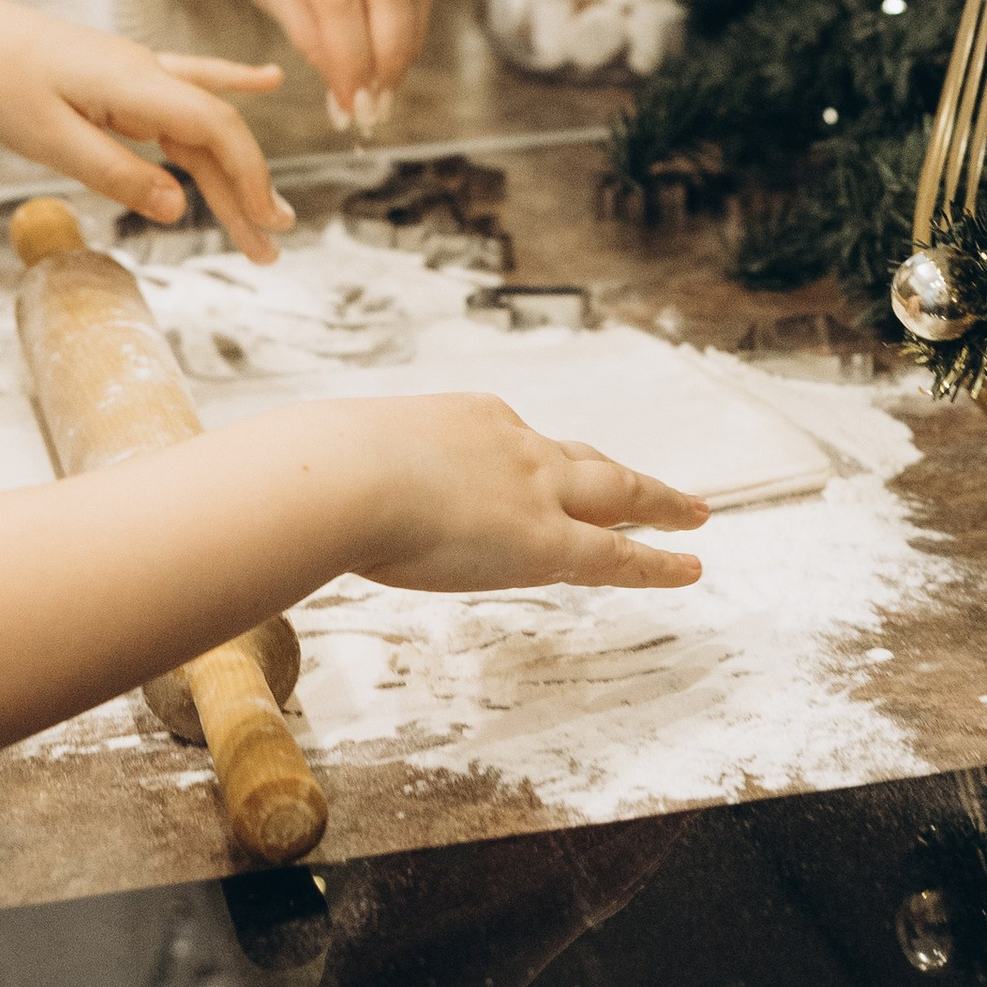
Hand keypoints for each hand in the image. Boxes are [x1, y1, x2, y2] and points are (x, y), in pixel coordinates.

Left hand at [0, 0, 292, 262]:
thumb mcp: (48, 140)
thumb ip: (114, 171)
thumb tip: (175, 207)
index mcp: (134, 83)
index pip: (215, 129)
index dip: (247, 176)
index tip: (265, 223)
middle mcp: (148, 73)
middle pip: (216, 134)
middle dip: (248, 190)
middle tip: (272, 248)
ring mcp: (139, 73)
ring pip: (201, 126)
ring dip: (233, 172)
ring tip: (261, 223)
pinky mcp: (124, 79)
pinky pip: (188, 88)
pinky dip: (230, 86)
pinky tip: (267, 81)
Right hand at [340, 393, 707, 592]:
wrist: (343, 477)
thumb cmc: (319, 473)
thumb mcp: (338, 461)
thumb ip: (338, 477)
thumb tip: (291, 491)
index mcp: (466, 420)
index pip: (516, 446)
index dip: (532, 467)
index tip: (533, 479)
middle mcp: (514, 444)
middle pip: (581, 458)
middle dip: (617, 473)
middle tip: (652, 485)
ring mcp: (537, 488)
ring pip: (617, 491)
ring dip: (659, 502)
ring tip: (695, 513)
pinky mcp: (547, 540)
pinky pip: (617, 553)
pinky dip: (658, 561)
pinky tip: (690, 566)